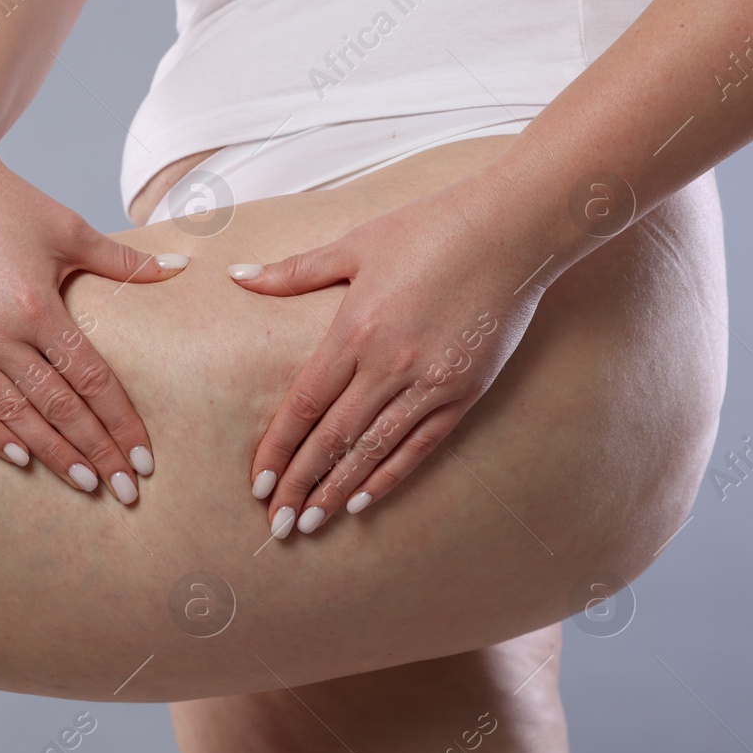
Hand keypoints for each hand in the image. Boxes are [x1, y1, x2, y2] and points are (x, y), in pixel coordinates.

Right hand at [0, 136, 188, 502]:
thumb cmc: (6, 202)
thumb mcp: (70, 228)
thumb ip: (124, 262)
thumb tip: (181, 271)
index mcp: (34, 303)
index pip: (89, 380)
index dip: (119, 423)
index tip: (143, 459)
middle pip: (55, 407)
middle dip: (94, 453)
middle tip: (125, 491)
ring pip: (10, 413)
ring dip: (50, 452)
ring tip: (84, 482)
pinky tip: (20, 457)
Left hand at [228, 171, 549, 536]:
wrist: (513, 228)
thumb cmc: (430, 228)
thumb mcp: (355, 245)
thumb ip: (295, 271)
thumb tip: (239, 275)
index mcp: (353, 332)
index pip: (304, 406)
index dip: (278, 449)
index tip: (257, 483)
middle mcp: (387, 365)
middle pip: (332, 439)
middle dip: (299, 484)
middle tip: (275, 524)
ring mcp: (428, 382)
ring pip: (373, 451)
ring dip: (338, 492)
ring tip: (310, 524)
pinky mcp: (464, 391)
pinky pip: (420, 446)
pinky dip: (389, 476)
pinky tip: (363, 501)